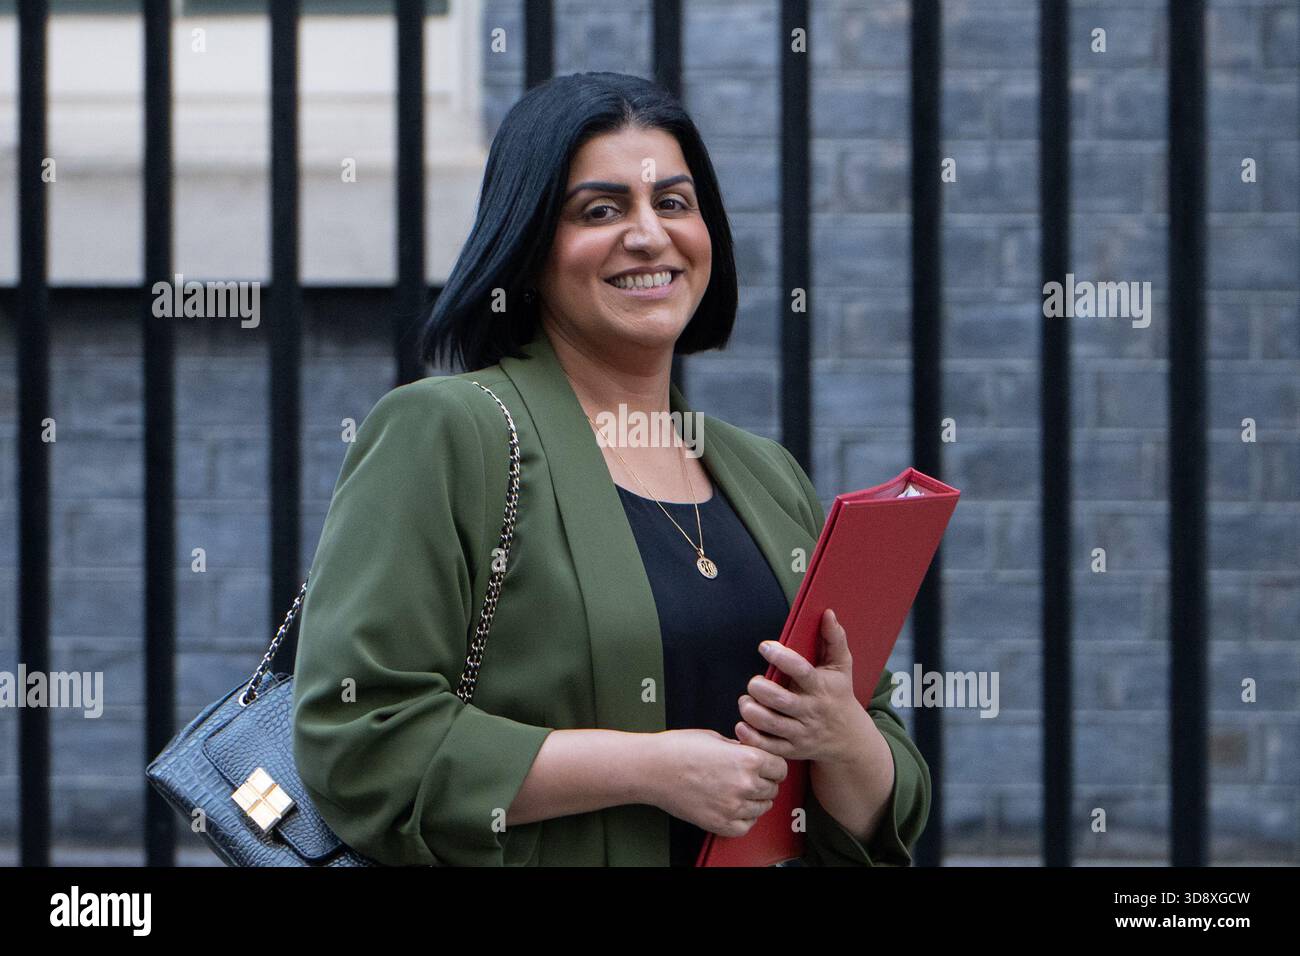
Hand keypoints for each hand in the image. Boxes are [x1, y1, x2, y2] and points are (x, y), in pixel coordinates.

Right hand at [646, 728, 786, 837]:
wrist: (652, 769)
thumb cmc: (678, 749)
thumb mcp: (716, 738)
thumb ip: (740, 748)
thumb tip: (752, 753)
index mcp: (748, 759)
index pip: (781, 768)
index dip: (773, 765)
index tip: (766, 766)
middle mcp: (745, 784)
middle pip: (773, 789)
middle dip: (764, 781)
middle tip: (748, 777)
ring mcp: (734, 807)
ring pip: (762, 808)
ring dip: (755, 800)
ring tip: (737, 790)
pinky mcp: (720, 823)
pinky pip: (746, 826)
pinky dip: (743, 818)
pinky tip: (732, 806)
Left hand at [735, 607, 871, 763]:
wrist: (849, 739)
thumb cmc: (839, 695)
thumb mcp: (842, 666)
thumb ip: (834, 638)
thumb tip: (827, 613)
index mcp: (820, 687)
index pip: (801, 670)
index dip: (781, 657)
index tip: (765, 646)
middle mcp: (810, 710)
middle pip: (780, 700)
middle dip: (760, 688)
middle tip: (754, 682)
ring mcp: (800, 732)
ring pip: (770, 724)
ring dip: (751, 711)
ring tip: (746, 701)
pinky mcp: (791, 750)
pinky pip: (767, 746)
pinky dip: (750, 736)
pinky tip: (742, 724)